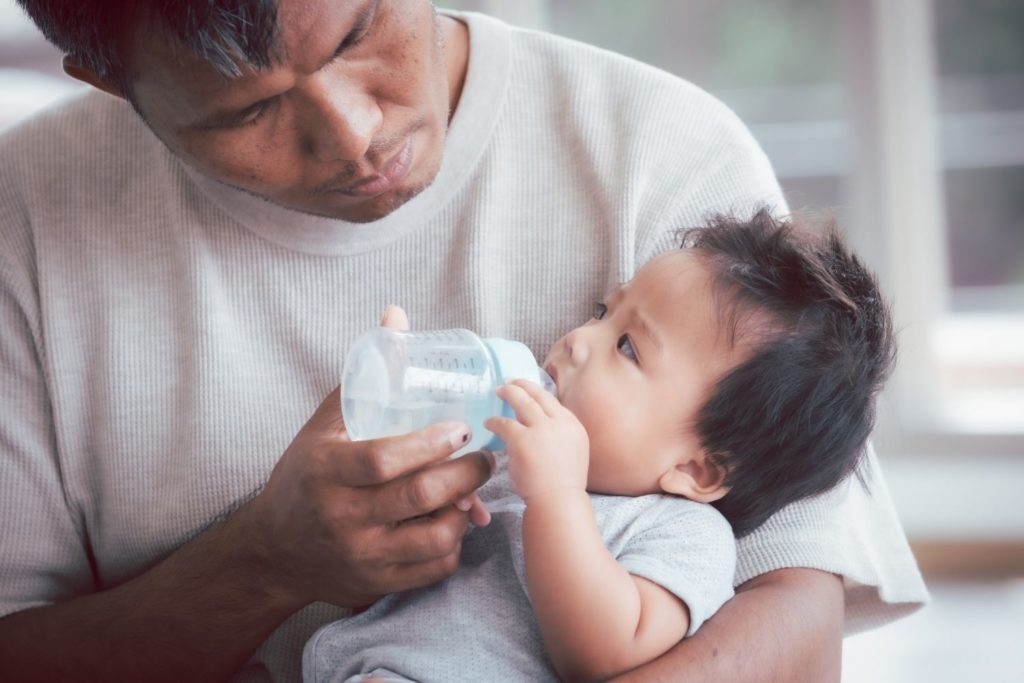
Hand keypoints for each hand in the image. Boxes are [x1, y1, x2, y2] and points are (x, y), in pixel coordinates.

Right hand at [241, 306, 494, 609]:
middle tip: (484, 458)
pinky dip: (454, 545)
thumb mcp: (325, 423)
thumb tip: (397, 316)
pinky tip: (454, 522)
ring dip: (465, 511)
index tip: (461, 428)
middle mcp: (344, 517)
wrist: (273, 551)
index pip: (385, 459)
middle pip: (420, 496)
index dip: (431, 444)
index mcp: (328, 472)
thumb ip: (367, 372)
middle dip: (465, 474)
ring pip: (434, 537)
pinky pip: (433, 569)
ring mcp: (362, 556)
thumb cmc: (305, 475)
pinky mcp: (377, 584)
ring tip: (472, 490)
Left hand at [485, 379, 588, 499]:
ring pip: (522, 400)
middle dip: (523, 385)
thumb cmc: (562, 487)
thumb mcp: (572, 454)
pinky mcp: (523, 439)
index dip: (539, 394)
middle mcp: (561, 423)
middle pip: (539, 395)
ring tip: (499, 391)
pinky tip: (488, 423)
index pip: (554, 403)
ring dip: (509, 392)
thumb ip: (559, 438)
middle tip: (511, 381)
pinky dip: (494, 421)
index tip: (529, 391)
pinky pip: (504, 423)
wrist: (559, 502)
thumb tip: (541, 431)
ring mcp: (542, 430)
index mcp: (574, 427)